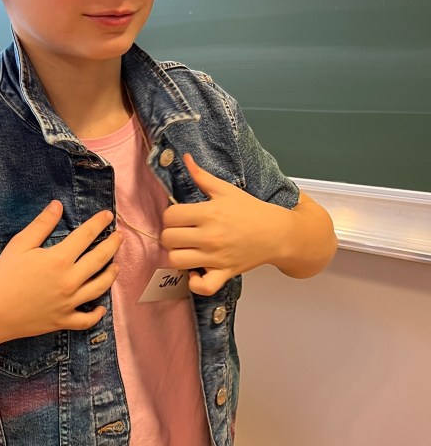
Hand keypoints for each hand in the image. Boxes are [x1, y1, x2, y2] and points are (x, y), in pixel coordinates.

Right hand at [0, 202, 121, 337]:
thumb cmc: (3, 275)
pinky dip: (97, 314)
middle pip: (100, 259)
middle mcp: (70, 280)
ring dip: (111, 275)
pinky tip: (101, 307)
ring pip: (100, 287)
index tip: (108, 216)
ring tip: (116, 265)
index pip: (86, 236)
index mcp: (60, 259)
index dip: (99, 223)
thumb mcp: (20, 244)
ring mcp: (69, 303)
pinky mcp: (64, 320)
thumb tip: (58, 205)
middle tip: (119, 237)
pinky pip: (87, 320)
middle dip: (112, 245)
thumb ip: (42, 224)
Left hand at [161, 154, 288, 295]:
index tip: (179, 217)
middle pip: (168, 239)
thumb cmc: (251, 210)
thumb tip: (185, 159)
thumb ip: (202, 176)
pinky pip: (201, 286)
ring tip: (186, 249)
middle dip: (170, 235)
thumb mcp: (226, 190)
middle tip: (181, 233)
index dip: (170, 215)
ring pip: (176, 261)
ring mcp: (216, 257)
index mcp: (208, 213)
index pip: (170, 216)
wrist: (277, 233)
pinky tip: (196, 270)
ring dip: (177, 255)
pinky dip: (194, 282)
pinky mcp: (224, 273)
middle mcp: (210, 236)